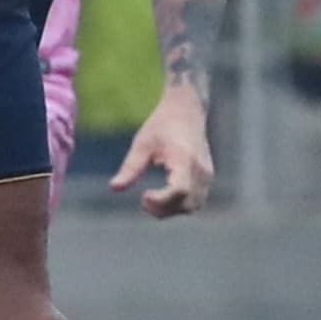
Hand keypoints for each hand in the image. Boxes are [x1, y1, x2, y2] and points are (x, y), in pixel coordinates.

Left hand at [108, 85, 211, 217]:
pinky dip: (180, 204)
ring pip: (194, 205)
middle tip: (143, 200)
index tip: (143, 197)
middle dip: (165, 209)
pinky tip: (163, 196)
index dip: (162, 200)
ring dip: (173, 209)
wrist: (187, 110)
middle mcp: (200, 169)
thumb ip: (131, 167)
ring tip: (151, 200)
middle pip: (187, 203)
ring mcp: (206, 174)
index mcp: (185, 159)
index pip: (179, 189)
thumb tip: (114, 187)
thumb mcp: (142, 144)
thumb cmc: (162, 125)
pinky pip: (196, 200)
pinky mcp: (206, 176)